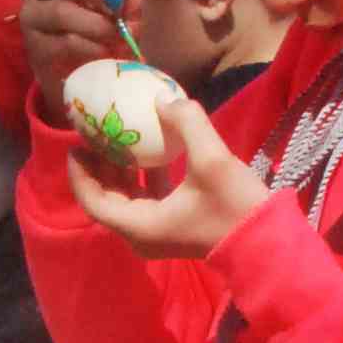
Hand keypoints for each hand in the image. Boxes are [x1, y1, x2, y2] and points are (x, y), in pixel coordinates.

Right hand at [19, 0, 123, 123]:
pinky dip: (93, 46)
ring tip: (118, 34)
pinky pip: (65, 42)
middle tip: (116, 2)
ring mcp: (31, 16)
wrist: (80, 66)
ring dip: (97, 24)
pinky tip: (106, 50)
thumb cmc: (96, 20)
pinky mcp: (35, 47)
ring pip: (61, 12)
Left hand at [65, 87, 267, 261]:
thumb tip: (164, 98)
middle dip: (98, 167)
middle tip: (96, 134)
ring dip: (120, 170)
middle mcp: (141, 235)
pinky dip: (143, 178)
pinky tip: (152, 150)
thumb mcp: (212, 160)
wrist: (265, 243)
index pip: (93, 200)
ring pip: (126, 199)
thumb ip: (187, 124)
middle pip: (106, 199)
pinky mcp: (173, 228)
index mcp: (139, 226)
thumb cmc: (235, 206)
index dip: (81, 172)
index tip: (77, 143)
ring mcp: (157, 234)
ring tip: (119, 137)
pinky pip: (146, 201)